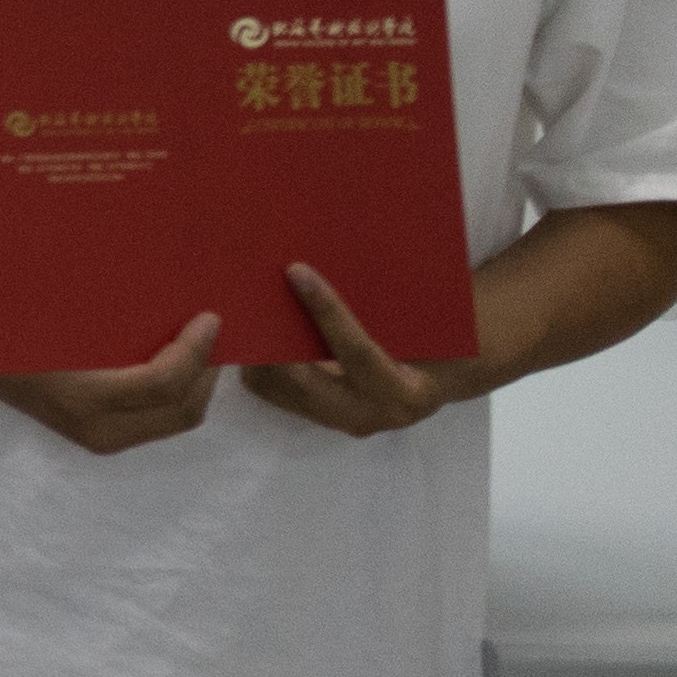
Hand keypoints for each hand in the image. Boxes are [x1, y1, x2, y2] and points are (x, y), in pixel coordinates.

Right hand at [0, 312, 223, 456]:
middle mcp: (98, 429)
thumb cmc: (11, 321)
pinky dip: (179, 392)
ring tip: (203, 346)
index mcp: (84, 399)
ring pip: (176, 420)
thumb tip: (171, 296)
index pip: (163, 385)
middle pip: (182, 411)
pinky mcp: (105, 435)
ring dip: (198, 383)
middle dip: (207, 372)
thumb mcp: (57, 313)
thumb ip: (110, 316)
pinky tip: (179, 361)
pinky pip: (159, 419)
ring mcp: (102, 438)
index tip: (210, 318)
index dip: (195, 352)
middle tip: (215, 332)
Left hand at [240, 264, 468, 439]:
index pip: (357, 352)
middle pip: (303, 381)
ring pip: (279, 389)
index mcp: (403, 392)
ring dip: (256, 349)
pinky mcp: (318, 415)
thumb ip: (394, 306)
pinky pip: (275, 391)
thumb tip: (348, 256)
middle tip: (246, 295)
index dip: (326, 310)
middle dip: (270, 340)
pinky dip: (259, 359)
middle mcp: (368, 414)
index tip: (297, 270)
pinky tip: (249, 326)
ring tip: (239, 306)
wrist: (438, 383)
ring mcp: (339, 419)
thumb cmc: (437, 346)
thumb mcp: (426, 327)